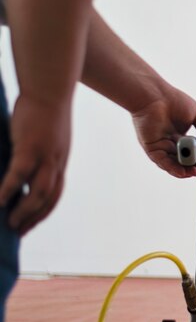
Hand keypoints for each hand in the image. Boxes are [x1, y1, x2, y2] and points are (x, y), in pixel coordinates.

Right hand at [0, 94, 71, 234]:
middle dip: (33, 218)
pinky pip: (19, 175)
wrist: (49, 89)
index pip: (55, 194)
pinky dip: (9, 190)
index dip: (42, 212)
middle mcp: (57, 163)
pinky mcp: (31, 147)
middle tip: (17, 232)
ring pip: (38, 193)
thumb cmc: (42, 110)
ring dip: (24, 211)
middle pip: (49, 199)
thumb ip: (33, 155)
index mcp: (59, 161)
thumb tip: (14, 169)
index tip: (29, 225)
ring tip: (10, 224)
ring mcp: (46, 156)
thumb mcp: (42, 137)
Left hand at [131, 86, 195, 176]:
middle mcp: (169, 141)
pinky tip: (182, 172)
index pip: (189, 151)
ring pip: (171, 163)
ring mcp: (160, 145)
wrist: (155, 96)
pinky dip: (171, 168)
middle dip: (190, 167)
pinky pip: (162, 161)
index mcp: (179, 134)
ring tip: (192, 173)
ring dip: (182, 170)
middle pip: (181, 159)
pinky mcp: (151, 147)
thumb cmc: (173, 100)